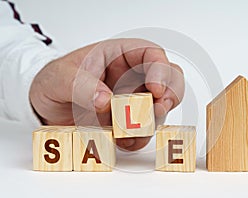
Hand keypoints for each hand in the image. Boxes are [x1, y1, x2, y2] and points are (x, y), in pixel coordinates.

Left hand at [29, 38, 183, 150]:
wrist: (47, 107)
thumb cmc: (54, 81)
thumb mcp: (58, 77)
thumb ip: (79, 84)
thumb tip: (105, 100)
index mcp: (119, 55)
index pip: (151, 54)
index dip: (161, 69)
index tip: (155, 88)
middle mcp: (132, 77)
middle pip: (168, 80)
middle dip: (169, 95)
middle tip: (157, 110)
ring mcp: (132, 100)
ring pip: (159, 108)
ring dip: (152, 122)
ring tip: (129, 131)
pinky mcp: (128, 122)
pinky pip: (143, 132)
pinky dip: (138, 139)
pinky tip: (122, 141)